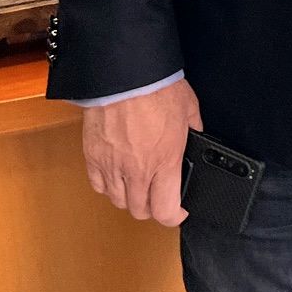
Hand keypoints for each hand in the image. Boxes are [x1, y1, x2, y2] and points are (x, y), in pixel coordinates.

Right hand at [81, 78, 202, 224]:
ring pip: (119, 201)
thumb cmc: (158, 88)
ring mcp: (112, 166)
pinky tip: (117, 176)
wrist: (125, 75)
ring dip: (130, 198)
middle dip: (153, 208)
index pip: (166, 211)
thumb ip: (193, 131)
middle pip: (140, 211)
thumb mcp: (189, 110)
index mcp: (165, 162)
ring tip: (138, 185)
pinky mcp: (93, 157)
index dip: (175, 216)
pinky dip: (108, 186)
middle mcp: (137, 171)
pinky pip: (98, 186)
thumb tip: (197, 137)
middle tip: (159, 196)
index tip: (180, 210)